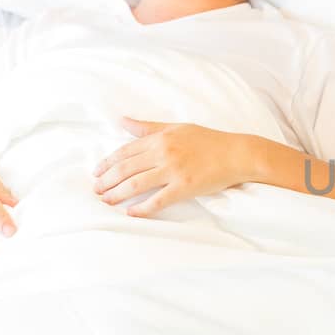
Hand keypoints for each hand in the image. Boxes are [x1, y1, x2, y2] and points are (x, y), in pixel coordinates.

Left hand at [94, 118, 261, 216]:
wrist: (237, 153)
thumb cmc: (209, 140)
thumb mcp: (177, 127)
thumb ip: (148, 127)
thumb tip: (123, 121)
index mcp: (160, 138)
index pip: (125, 151)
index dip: (107, 163)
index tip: (97, 172)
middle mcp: (163, 153)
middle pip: (125, 169)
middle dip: (106, 180)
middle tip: (96, 190)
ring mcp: (173, 171)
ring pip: (136, 184)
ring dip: (117, 194)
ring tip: (106, 201)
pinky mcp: (184, 187)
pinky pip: (158, 200)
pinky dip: (142, 208)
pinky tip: (131, 213)